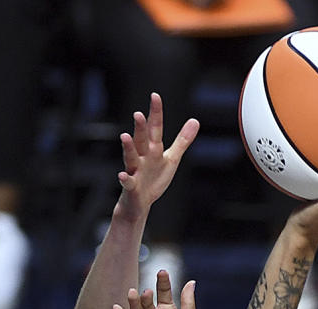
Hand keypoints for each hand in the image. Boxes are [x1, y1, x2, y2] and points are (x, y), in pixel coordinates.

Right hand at [113, 269, 200, 308]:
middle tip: (148, 293)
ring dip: (134, 303)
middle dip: (147, 296)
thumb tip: (191, 282)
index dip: (163, 283)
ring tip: (132, 294)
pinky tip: (116, 308)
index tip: (162, 272)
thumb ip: (188, 304)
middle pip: (148, 302)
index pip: (164, 293)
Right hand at [115, 93, 199, 220]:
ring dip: (128, 148)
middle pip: (141, 140)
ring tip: (124, 136)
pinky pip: (127, 182)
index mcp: (153, 150)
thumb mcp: (171, 159)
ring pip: (130, 157)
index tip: (155, 96)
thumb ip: (181, 141)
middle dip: (140, 128)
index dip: (155, 113)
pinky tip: (122, 174)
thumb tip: (195, 120)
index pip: (155, 129)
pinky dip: (125, 179)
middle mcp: (142, 157)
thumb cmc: (153, 180)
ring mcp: (135, 172)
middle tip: (138, 114)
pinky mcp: (131, 188)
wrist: (138, 204)